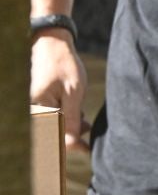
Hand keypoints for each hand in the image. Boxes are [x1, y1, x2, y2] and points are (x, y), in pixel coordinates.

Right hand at [30, 30, 89, 152]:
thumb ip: (73, 118)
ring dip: (70, 126)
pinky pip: (51, 118)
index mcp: (38, 110)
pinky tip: (77, 112)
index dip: (71, 146)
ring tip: (85, 119)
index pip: (54, 138)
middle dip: (72, 135)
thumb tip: (74, 144)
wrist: (51, 44)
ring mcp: (34, 108)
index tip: (87, 149)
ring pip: (53, 126)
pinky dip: (66, 117)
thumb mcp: (74, 91)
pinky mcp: (39, 104)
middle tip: (87, 128)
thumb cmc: (63, 64)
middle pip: (53, 134)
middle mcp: (32, 111)